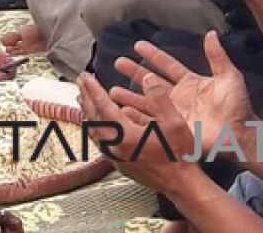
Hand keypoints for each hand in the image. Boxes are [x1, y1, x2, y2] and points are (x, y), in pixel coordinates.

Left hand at [78, 71, 202, 192]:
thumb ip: (160, 99)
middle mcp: (115, 147)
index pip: (103, 106)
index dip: (93, 89)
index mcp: (125, 135)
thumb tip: (148, 78)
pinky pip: (99, 142)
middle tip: (80, 82)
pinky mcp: (118, 164)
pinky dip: (94, 127)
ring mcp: (115, 157)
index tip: (85, 76)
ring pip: (94, 131)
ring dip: (87, 112)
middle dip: (86, 97)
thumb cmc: (179, 156)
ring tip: (83, 99)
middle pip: (94, 117)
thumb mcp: (175, 123)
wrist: (182, 185)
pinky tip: (94, 123)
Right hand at [111, 31, 255, 158]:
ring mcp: (174, 113)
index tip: (137, 45)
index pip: (167, 65)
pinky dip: (136, 117)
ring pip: (146, 101)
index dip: (153, 55)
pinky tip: (123, 112)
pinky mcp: (172, 128)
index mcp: (190, 83)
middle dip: (134, 72)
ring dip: (130, 96)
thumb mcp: (229, 77)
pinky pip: (150, 121)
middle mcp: (178, 97)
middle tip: (118, 63)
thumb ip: (217, 56)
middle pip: (151, 81)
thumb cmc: (238, 108)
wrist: (241, 135)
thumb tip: (212, 34)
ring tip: (113, 91)